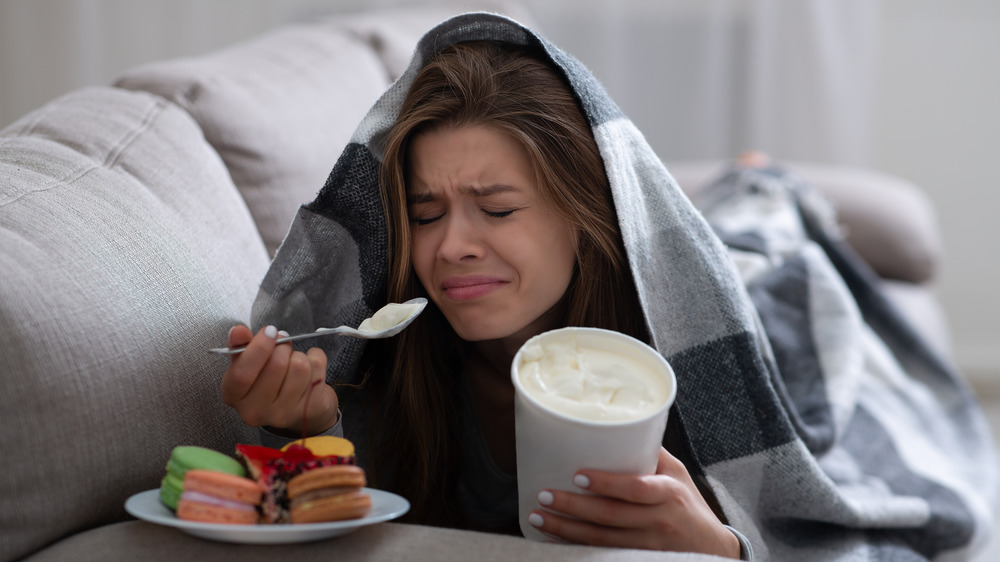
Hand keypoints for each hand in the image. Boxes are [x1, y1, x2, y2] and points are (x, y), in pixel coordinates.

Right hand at [220, 324, 338, 435]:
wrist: (299, 408)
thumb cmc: (269, 380)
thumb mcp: (248, 362)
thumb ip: (240, 345)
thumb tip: (238, 331)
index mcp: (234, 396)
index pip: (242, 374)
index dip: (258, 348)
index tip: (269, 331)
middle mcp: (255, 410)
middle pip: (276, 365)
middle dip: (283, 347)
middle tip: (283, 346)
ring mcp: (284, 414)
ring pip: (299, 366)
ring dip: (299, 355)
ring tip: (294, 361)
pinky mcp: (310, 409)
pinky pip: (317, 368)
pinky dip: (316, 358)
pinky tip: (310, 368)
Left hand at [528, 447, 740, 557]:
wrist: (713, 549)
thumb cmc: (689, 505)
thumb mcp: (677, 474)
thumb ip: (650, 453)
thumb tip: (617, 424)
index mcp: (668, 493)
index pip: (635, 488)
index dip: (606, 483)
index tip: (577, 476)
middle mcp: (659, 521)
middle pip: (610, 516)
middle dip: (572, 507)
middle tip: (543, 495)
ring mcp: (649, 545)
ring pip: (601, 540)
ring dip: (566, 530)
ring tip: (538, 517)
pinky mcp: (640, 559)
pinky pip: (603, 554)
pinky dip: (577, 547)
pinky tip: (555, 539)